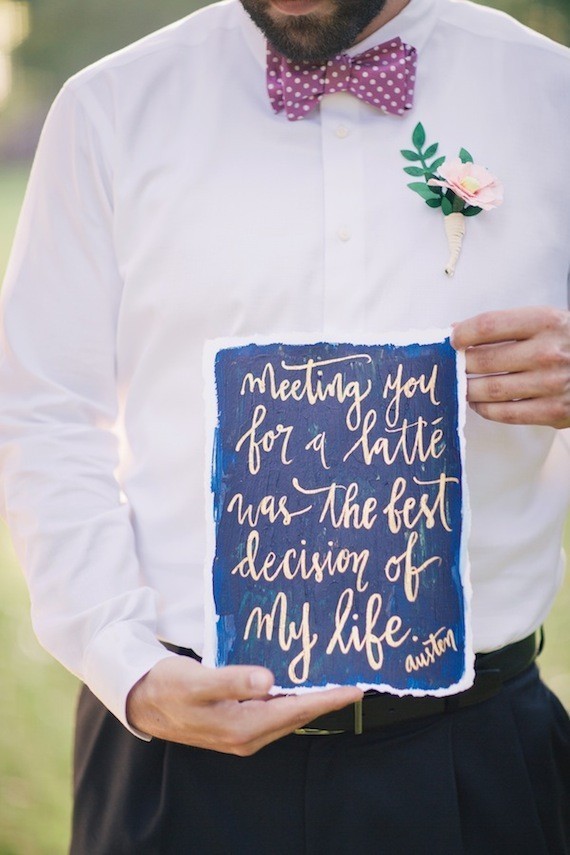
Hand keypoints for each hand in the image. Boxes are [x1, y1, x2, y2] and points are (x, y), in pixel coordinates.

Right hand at [126, 656, 362, 754]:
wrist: (142, 700)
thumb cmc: (168, 686)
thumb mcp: (199, 680)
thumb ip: (234, 680)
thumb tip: (270, 680)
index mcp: (242, 726)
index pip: (297, 711)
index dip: (328, 699)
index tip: (356, 687)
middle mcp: (247, 736)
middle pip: (297, 716)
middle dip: (327, 700)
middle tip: (354, 678)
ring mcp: (242, 733)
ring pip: (287, 716)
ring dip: (311, 700)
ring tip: (334, 680)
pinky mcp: (237, 725)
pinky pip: (274, 714)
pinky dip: (292, 700)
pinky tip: (298, 684)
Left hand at [452, 306, 569, 427]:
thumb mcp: (547, 321)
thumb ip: (507, 326)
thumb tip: (459, 333)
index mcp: (546, 322)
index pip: (489, 325)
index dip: (462, 333)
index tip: (452, 339)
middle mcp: (548, 353)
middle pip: (484, 360)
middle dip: (460, 364)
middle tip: (451, 365)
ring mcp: (551, 384)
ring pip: (489, 390)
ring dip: (467, 388)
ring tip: (461, 384)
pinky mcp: (554, 412)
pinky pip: (505, 414)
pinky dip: (484, 409)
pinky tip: (478, 402)